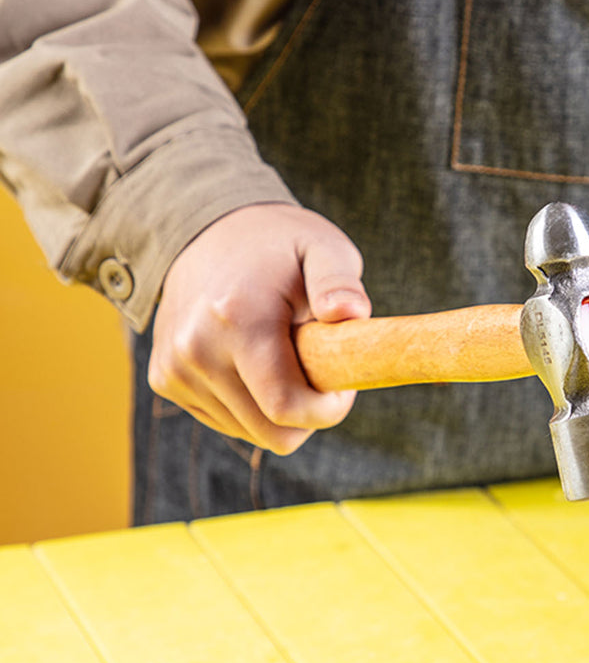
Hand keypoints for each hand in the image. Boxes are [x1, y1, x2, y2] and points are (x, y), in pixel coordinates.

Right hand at [149, 203, 371, 453]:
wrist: (206, 230)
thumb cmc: (280, 246)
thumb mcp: (323, 248)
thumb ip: (340, 281)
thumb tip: (349, 312)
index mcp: (237, 319)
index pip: (286, 407)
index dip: (328, 409)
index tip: (344, 384)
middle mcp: (195, 349)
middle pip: (271, 432)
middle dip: (308, 412)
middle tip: (319, 368)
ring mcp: (174, 368)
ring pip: (251, 432)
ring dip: (279, 407)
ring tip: (282, 355)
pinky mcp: (164, 379)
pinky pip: (227, 422)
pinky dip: (251, 405)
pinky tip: (253, 362)